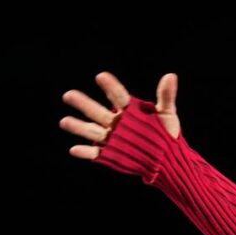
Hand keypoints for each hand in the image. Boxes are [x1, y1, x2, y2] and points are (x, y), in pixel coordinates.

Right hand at [61, 71, 180, 158]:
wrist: (166, 159)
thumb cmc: (166, 133)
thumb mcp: (167, 114)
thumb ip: (166, 96)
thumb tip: (171, 75)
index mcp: (129, 110)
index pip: (118, 96)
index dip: (110, 86)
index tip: (100, 76)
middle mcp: (116, 123)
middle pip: (98, 111)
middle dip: (84, 103)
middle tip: (68, 95)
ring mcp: (112, 138)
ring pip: (92, 130)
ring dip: (78, 126)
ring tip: (64, 121)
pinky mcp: (110, 154)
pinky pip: (95, 153)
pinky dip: (86, 152)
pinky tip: (74, 149)